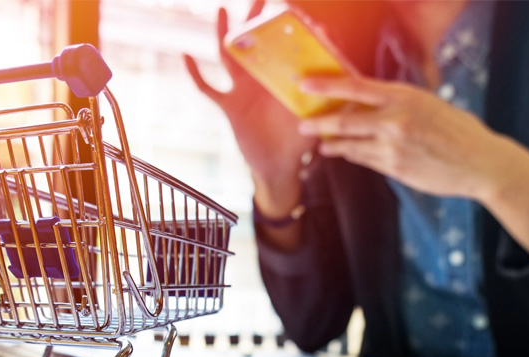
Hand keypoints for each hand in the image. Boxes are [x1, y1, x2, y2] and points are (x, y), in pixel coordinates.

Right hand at [183, 2, 316, 216]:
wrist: (278, 168)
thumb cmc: (299, 143)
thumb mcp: (316, 117)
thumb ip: (326, 98)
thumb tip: (341, 76)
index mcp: (282, 80)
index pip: (285, 49)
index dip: (289, 30)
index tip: (292, 9)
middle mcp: (262, 81)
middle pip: (256, 43)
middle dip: (256, 19)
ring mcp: (243, 92)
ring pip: (230, 57)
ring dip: (225, 34)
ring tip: (224, 10)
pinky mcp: (229, 107)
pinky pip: (208, 88)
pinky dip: (196, 73)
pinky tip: (186, 55)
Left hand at [297, 76, 528, 257]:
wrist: (481, 164)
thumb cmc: (458, 130)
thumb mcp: (429, 104)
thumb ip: (398, 104)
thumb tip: (367, 103)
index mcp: (404, 97)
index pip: (356, 87)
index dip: (327, 86)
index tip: (305, 85)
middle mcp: (395, 121)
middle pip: (344, 120)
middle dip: (319, 123)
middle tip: (304, 126)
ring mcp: (393, 148)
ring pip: (351, 145)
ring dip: (334, 144)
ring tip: (323, 144)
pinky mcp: (395, 170)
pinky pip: (365, 161)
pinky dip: (353, 156)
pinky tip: (346, 154)